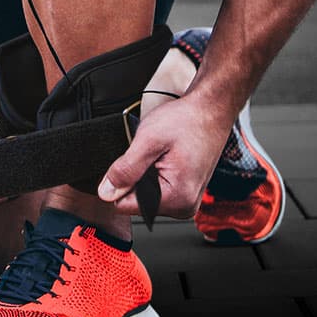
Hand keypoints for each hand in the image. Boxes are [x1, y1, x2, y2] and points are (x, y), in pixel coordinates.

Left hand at [97, 94, 228, 218]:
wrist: (210, 109)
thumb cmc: (187, 120)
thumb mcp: (149, 140)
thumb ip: (126, 169)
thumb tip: (105, 193)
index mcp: (177, 199)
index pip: (126, 205)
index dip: (121, 179)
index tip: (136, 158)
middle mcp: (184, 207)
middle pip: (136, 201)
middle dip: (136, 175)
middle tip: (152, 152)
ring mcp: (187, 201)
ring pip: (146, 194)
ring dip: (146, 173)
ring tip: (162, 152)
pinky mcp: (186, 192)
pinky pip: (157, 188)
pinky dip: (155, 172)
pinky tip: (166, 156)